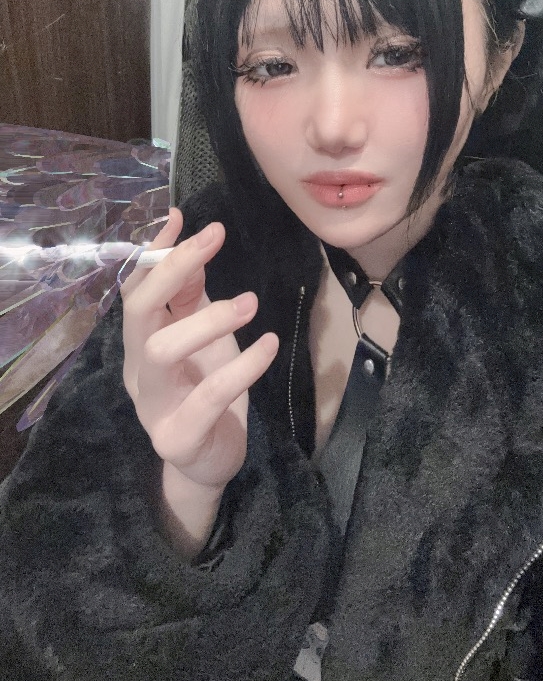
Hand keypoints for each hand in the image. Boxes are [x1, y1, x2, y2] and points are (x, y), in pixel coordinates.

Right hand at [121, 209, 278, 491]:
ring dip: (207, 320)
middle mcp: (136, 370)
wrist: (207, 464)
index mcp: (139, 342)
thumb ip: (191, 296)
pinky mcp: (178, 437)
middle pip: (137, 313)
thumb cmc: (203, 389)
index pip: (135, 288)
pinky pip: (208, 396)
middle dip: (172, 270)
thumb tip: (195, 242)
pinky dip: (242, 367)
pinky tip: (269, 345)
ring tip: (250, 303)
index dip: (153, 252)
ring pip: (161, 352)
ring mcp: (152, 406)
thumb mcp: (200, 336)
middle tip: (214, 239)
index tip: (178, 216)